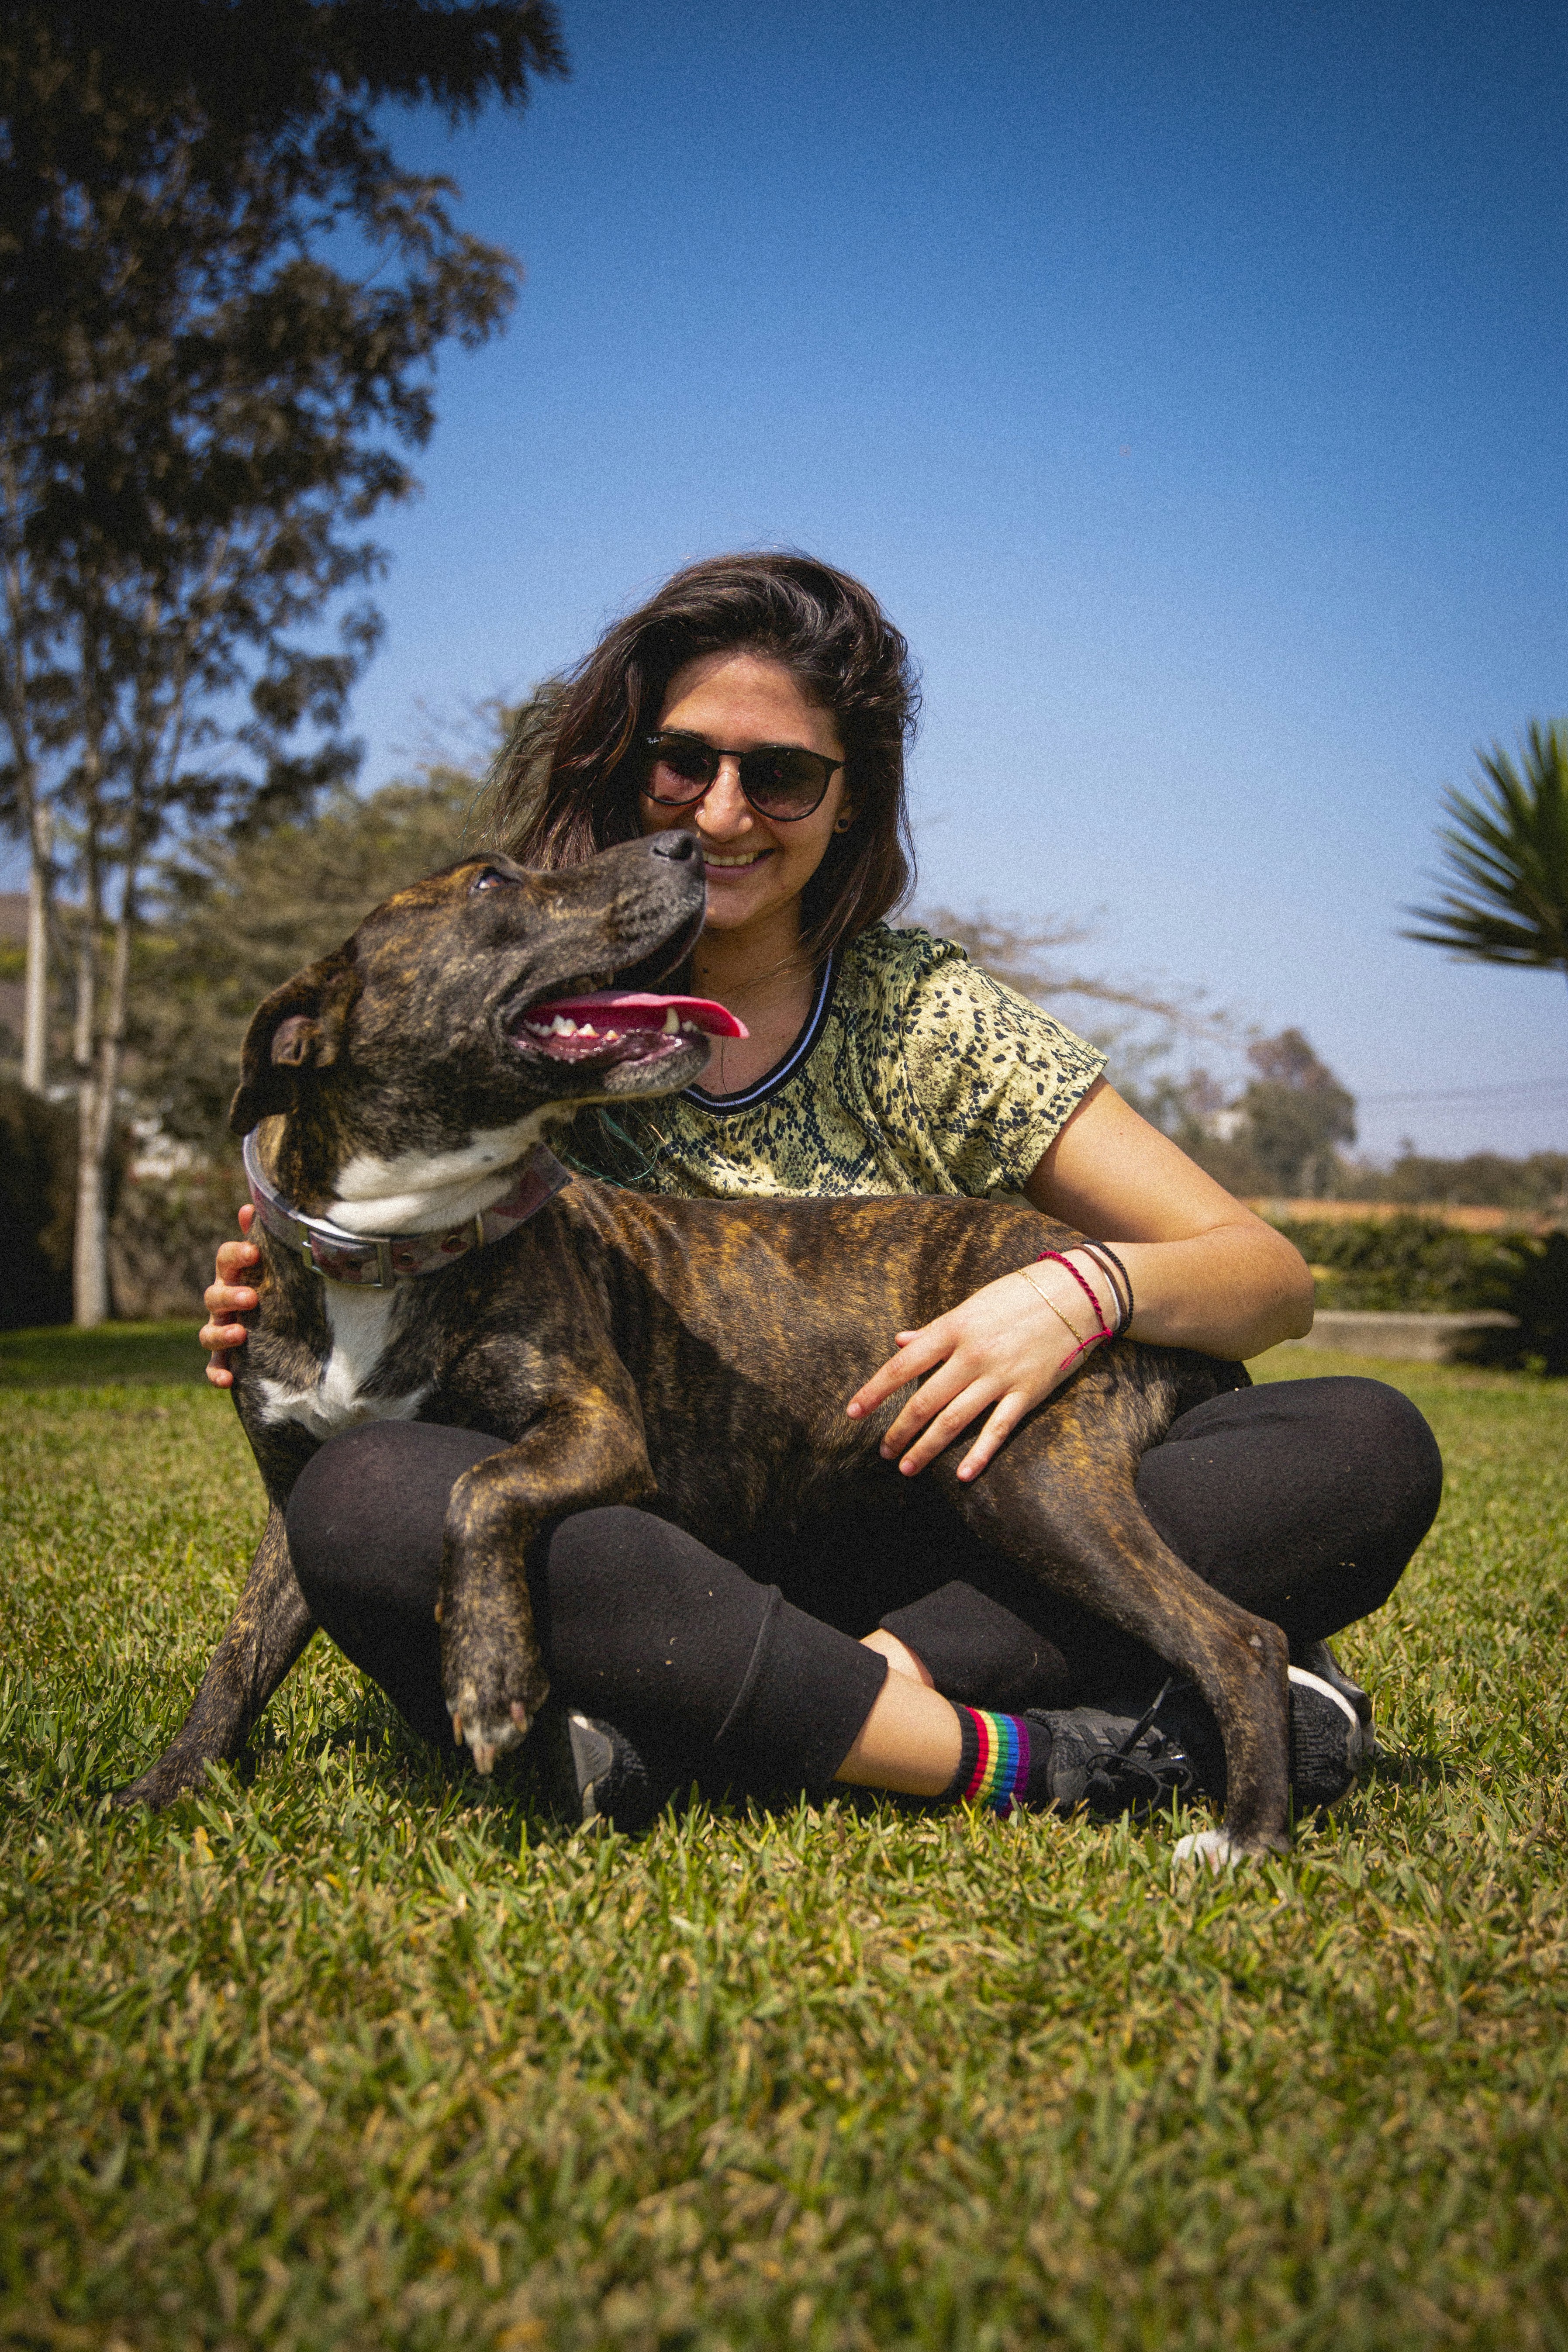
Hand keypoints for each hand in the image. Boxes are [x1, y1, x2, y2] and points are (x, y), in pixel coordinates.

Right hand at [200, 1203, 259, 1387]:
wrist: (281, 1324)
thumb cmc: (273, 1282)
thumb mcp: (272, 1261)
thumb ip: (261, 1236)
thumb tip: (251, 1206)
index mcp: (233, 1274)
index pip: (225, 1259)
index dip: (236, 1255)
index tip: (255, 1254)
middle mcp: (222, 1301)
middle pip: (213, 1295)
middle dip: (230, 1296)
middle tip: (252, 1298)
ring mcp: (220, 1329)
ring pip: (208, 1333)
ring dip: (221, 1333)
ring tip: (241, 1333)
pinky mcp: (225, 1359)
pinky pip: (213, 1367)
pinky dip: (216, 1373)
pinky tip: (227, 1380)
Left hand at [845, 1253, 1114, 1481]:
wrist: (1076, 1293)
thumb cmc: (1018, 1296)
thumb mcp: (971, 1305)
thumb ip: (935, 1329)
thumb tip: (900, 1343)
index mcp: (953, 1328)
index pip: (903, 1366)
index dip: (875, 1392)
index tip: (853, 1413)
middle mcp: (972, 1355)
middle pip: (925, 1400)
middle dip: (899, 1430)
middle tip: (883, 1452)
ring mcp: (1001, 1376)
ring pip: (954, 1419)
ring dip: (927, 1447)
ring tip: (907, 1467)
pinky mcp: (1028, 1392)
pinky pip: (998, 1429)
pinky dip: (980, 1453)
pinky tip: (963, 1475)